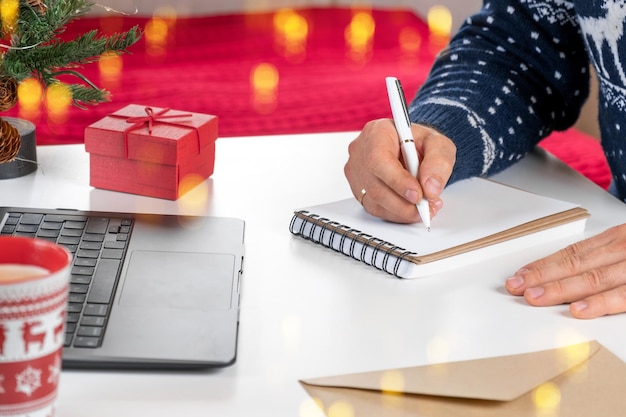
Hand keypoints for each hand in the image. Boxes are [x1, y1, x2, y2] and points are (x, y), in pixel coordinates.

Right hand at [344, 119, 455, 222]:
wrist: (411, 149)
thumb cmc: (420, 143)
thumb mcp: (438, 144)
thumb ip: (438, 162)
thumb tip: (431, 188)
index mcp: (377, 132)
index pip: (379, 160)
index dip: (397, 181)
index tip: (417, 195)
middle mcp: (361, 152)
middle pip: (376, 186)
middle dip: (404, 203)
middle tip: (427, 208)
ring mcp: (356, 172)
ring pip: (375, 201)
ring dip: (402, 211)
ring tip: (425, 209)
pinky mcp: (358, 189)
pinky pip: (375, 208)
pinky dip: (396, 213)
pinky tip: (412, 209)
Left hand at [505, 224, 625, 317]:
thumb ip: (604, 258)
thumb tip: (568, 274)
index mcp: (616, 241)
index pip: (573, 253)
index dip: (544, 264)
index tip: (521, 274)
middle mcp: (622, 251)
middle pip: (575, 264)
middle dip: (542, 276)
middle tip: (517, 286)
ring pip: (593, 278)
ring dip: (560, 289)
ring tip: (535, 297)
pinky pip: (623, 296)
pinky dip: (599, 303)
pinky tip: (577, 309)